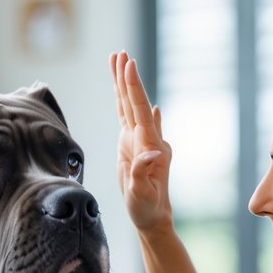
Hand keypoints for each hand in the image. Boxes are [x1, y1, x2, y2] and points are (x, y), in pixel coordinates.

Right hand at [110, 52, 172, 232]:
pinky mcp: (133, 148)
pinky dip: (131, 105)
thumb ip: (142, 173)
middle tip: (120, 54)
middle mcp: (148, 140)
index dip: (133, 88)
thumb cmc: (147, 209)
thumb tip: (150, 153)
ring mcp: (141, 143)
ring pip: (130, 108)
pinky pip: (131, 121)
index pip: (141, 111)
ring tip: (118, 62)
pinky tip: (138, 97)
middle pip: (135, 103)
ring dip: (124, 85)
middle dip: (126, 78)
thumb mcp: (142, 195)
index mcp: (150, 147)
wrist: (153, 218)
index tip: (129, 65)